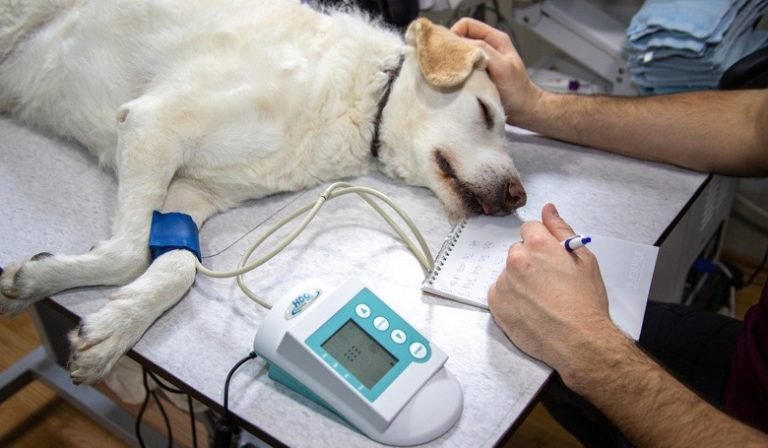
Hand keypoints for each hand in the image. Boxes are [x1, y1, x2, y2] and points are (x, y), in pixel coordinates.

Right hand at [450, 17, 542, 122]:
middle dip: (452, 50)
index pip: (466, 25)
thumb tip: (460, 45)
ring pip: (459, 54)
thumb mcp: (502, 67)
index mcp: (494, 39)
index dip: (454, 34)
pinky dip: (456, 74)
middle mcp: (486, 47)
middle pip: (460, 39)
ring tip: (451, 75)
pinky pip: (460, 69)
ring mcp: (480, 61)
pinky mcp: (476, 75)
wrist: (523, 111)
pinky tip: (455, 82)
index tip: (449, 51)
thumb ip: (484, 52)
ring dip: (453, 64)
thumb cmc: (517, 90)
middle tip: (448, 65)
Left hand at [488, 203, 623, 382]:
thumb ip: (561, 230)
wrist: (579, 341)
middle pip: (518, 252)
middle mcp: (516, 259)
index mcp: (538, 245)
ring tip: (541, 300)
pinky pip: (500, 292)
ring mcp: (503, 282)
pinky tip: (530, 309)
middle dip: (530, 262)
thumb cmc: (586, 303)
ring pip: (509, 273)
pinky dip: (511, 299)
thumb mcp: (584, 260)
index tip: (549, 258)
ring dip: (520, 281)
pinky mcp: (496, 303)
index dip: (541, 244)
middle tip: (549, 283)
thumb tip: (548, 209)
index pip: (529, 229)